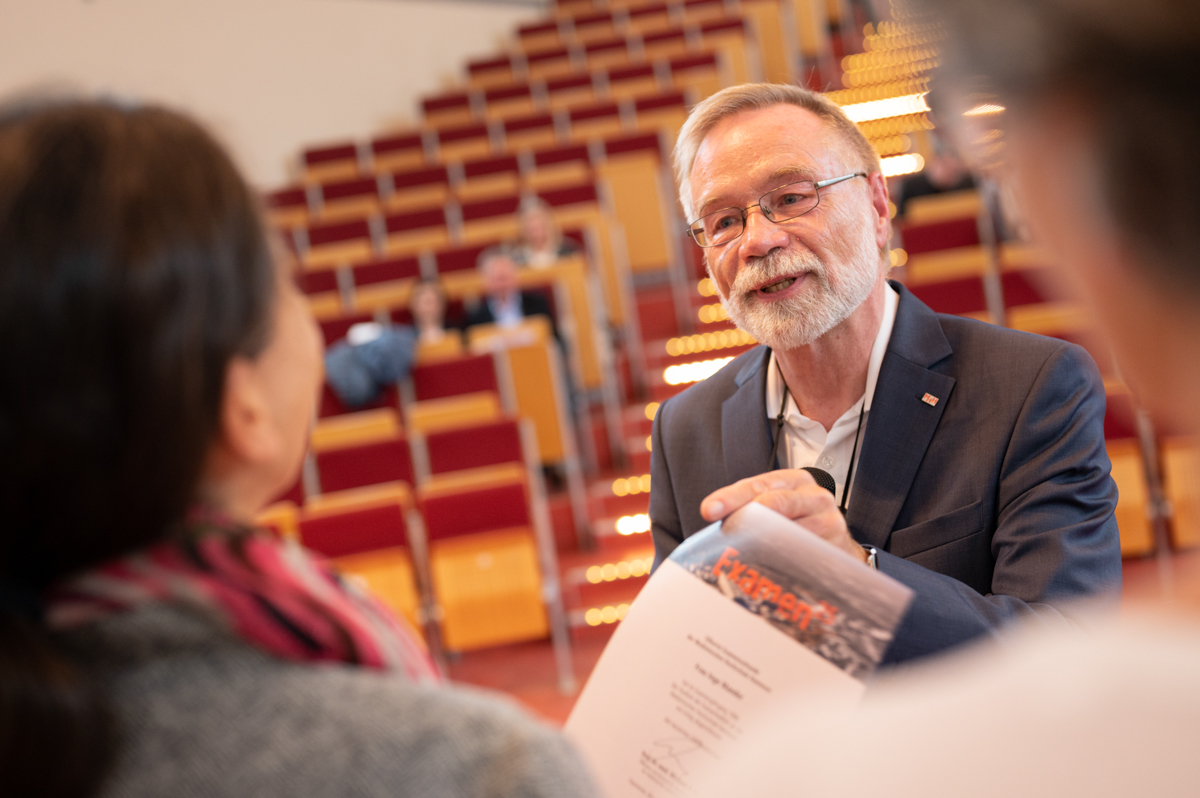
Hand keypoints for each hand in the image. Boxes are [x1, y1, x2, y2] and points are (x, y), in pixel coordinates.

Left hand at [700, 469, 868, 564]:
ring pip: (790, 529)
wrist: (838, 547)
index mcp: (794, 480)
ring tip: (741, 552)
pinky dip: (785, 561)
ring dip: (763, 542)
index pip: (758, 485)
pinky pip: (806, 553)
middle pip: (775, 502)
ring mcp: (829, 521)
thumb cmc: (799, 524)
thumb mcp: (777, 508)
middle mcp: (814, 496)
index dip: (732, 497)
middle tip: (722, 531)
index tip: (709, 510)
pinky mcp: (837, 547)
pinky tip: (768, 567)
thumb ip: (750, 509)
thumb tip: (712, 521)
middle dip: (745, 515)